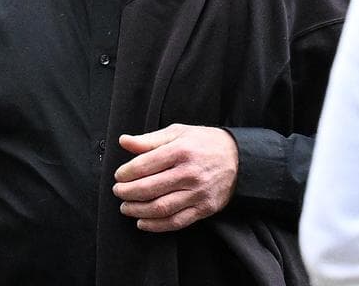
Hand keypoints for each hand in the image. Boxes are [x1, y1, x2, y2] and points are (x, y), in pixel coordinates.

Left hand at [111, 124, 238, 232]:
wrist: (240, 159)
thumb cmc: (204, 142)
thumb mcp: (178, 132)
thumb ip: (149, 140)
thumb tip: (123, 141)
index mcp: (180, 151)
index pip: (144, 165)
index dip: (126, 173)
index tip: (118, 176)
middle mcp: (189, 173)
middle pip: (149, 188)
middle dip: (127, 192)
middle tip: (117, 191)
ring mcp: (198, 193)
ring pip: (161, 208)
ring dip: (138, 210)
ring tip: (125, 207)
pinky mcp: (205, 209)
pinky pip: (177, 221)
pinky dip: (156, 225)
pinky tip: (142, 222)